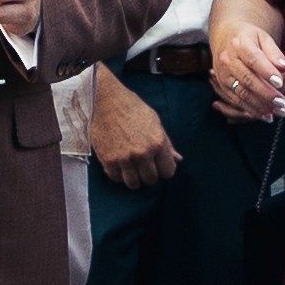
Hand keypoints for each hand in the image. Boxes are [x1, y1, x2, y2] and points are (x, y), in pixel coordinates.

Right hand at [87, 71, 182, 195]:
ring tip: (130, 167)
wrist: (106, 100)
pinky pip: (116, 178)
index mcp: (158, 143)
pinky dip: (117, 173)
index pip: (168, 172)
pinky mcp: (108, 160)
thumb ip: (167, 143)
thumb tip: (178, 159)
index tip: (157, 165)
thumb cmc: (132, 108)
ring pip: (133, 184)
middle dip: (148, 174)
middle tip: (142, 165)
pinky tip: (118, 163)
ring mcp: (125, 158)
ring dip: (133, 177)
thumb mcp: (155, 122)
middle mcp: (143, 153)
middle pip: (151, 180)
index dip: (163, 169)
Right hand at [207, 0, 284, 124]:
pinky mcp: (222, 85)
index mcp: (239, 44)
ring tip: (277, 112)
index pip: (254, 59)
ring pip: (241, 93)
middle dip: (266, 94)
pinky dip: (251, 110)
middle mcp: (228, 59)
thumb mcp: (263, 37)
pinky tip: (265, 115)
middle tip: (282, 103)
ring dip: (260, 106)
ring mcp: (223, 73)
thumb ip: (275, 53)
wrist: (225, 36)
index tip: (281, 83)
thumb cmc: (248, 37)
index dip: (267, 72)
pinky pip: (236, 100)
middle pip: (247, 79)